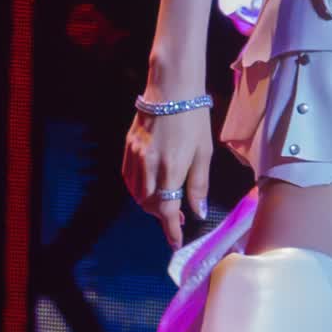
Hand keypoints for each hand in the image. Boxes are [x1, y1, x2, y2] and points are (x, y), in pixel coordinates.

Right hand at [122, 104, 212, 249]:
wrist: (171, 89)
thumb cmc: (194, 119)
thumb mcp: (204, 153)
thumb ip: (199, 184)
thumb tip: (198, 212)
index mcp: (171, 168)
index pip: (168, 210)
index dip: (171, 230)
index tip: (176, 243)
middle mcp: (148, 166)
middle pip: (150, 205)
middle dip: (163, 216)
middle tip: (178, 217)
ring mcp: (134, 157)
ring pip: (137, 194)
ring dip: (150, 204)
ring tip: (166, 203)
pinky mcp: (127, 148)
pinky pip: (128, 179)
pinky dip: (138, 190)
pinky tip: (150, 188)